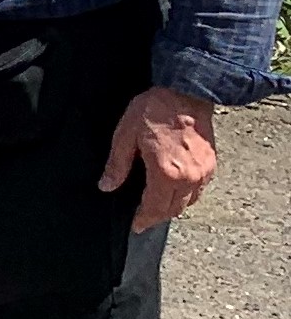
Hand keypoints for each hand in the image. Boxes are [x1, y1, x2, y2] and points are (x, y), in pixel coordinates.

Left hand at [99, 86, 214, 230]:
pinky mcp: (212, 162)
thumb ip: (117, 165)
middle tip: (143, 218)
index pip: (154, 208)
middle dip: (157, 217)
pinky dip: (187, 195)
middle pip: (174, 210)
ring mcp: (204, 171)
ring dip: (173, 207)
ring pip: (189, 202)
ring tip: (157, 205)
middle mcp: (189, 177)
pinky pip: (200, 189)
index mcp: (166, 173)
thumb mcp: (125, 136)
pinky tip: (174, 189)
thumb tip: (106, 186)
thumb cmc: (153, 110)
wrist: (186, 92)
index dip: (144, 220)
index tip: (136, 227)